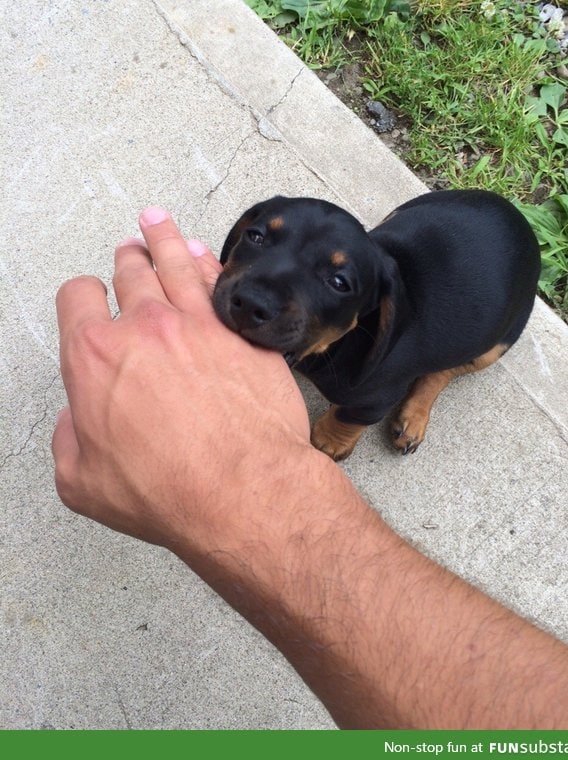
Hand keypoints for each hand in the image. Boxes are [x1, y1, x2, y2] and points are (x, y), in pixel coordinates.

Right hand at [52, 207, 310, 552]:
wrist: (243, 489)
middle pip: (129, 273)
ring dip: (163, 239)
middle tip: (129, 252)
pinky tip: (203, 252)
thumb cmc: (168, 492)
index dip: (80, 296)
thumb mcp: (83, 482)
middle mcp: (144, 329)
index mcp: (95, 358)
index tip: (88, 299)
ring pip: (175, 263)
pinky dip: (207, 261)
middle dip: (126, 261)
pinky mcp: (241, 333)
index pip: (77, 300)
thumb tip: (75, 418)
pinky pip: (220, 282)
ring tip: (158, 221)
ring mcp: (198, 324)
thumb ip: (69, 440)